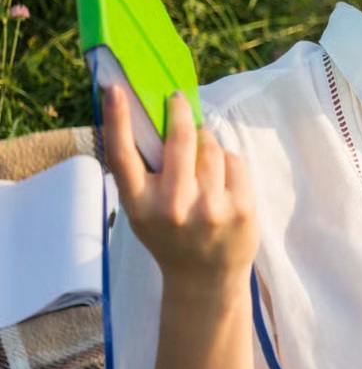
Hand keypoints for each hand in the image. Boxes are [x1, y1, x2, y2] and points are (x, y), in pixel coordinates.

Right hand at [103, 85, 258, 291]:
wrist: (205, 280)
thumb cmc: (171, 236)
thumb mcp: (143, 211)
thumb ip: (145, 173)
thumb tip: (155, 117)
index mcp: (139, 205)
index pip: (122, 155)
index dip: (116, 118)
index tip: (114, 88)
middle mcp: (172, 206)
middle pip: (180, 138)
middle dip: (179, 112)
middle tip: (178, 101)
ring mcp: (210, 208)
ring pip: (211, 146)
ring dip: (207, 143)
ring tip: (202, 160)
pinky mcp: (240, 209)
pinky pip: (234, 161)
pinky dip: (228, 162)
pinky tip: (221, 180)